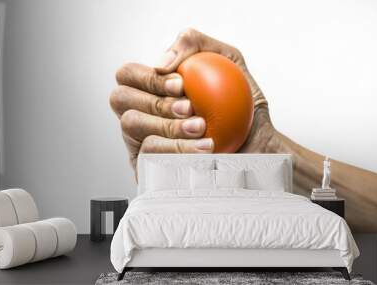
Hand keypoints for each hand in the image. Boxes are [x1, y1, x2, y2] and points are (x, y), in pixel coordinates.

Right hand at [110, 28, 276, 169]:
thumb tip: (160, 62)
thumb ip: (195, 44)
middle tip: (190, 108)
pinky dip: (177, 149)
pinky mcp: (148, 167)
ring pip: (132, 124)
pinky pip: (149, 154)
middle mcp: (141, 113)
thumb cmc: (240, 106)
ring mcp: (140, 142)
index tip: (181, 85)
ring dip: (168, 124)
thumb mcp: (229, 61)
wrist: (256, 145)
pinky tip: (204, 149)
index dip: (148, 77)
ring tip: (202, 128)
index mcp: (152, 89)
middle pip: (120, 98)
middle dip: (156, 100)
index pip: (129, 74)